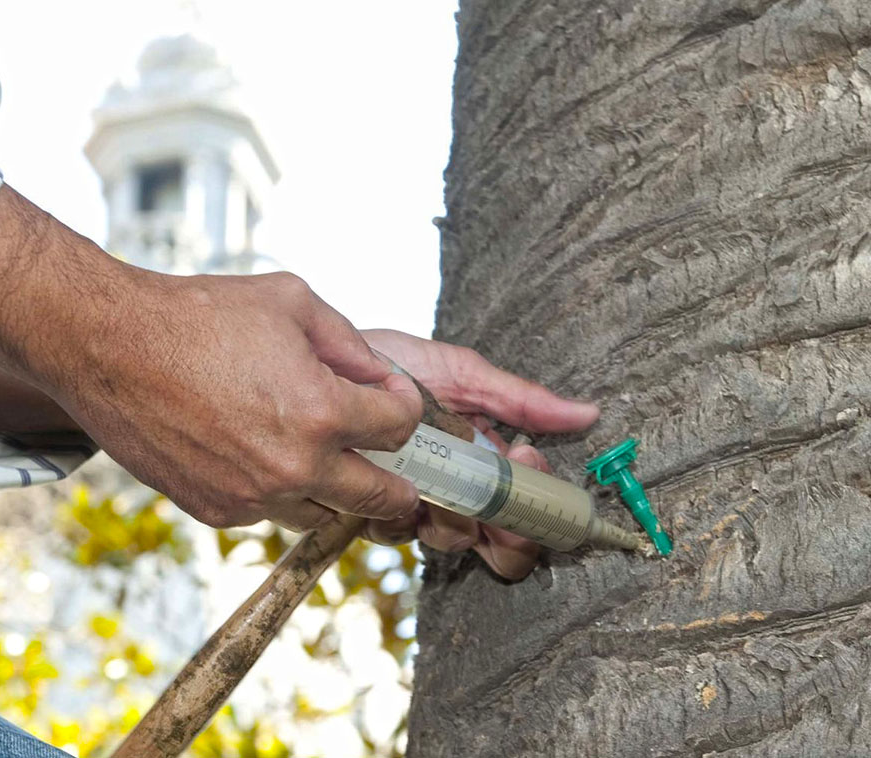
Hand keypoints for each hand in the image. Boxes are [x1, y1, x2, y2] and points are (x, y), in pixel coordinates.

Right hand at [0, 186, 423, 530]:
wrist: (110, 346)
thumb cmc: (201, 316)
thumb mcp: (293, 302)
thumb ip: (351, 345)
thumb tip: (382, 379)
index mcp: (324, 412)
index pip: (402, 427)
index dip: (404, 406)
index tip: (392, 398)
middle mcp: (295, 466)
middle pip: (382, 498)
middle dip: (398, 480)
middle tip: (400, 471)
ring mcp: (254, 497)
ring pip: (326, 512)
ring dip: (335, 489)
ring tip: (323, 456)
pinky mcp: (216, 510)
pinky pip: (270, 512)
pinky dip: (279, 491)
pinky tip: (262, 454)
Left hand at [360, 329, 599, 579]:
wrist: (324, 362)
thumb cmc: (393, 364)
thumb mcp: (461, 374)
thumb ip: (521, 400)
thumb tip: (589, 413)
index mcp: (487, 464)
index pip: (530, 510)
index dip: (537, 502)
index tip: (527, 458)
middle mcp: (458, 493)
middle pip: (503, 548)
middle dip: (508, 532)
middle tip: (491, 500)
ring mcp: (416, 505)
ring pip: (452, 543)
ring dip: (451, 518)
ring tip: (431, 481)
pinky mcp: (370, 511)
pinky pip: (395, 534)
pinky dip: (397, 512)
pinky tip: (389, 479)